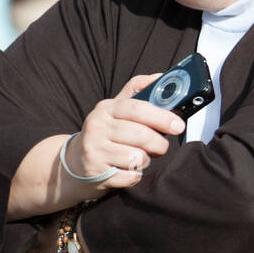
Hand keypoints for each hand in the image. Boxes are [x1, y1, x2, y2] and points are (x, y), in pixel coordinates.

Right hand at [67, 73, 184, 189]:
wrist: (75, 161)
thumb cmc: (107, 132)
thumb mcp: (117, 108)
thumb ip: (138, 91)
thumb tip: (162, 76)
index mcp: (106, 108)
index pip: (138, 109)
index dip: (162, 117)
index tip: (178, 125)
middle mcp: (97, 127)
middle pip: (141, 135)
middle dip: (159, 143)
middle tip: (161, 146)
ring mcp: (94, 150)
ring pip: (137, 157)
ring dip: (146, 160)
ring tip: (139, 156)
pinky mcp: (95, 172)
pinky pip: (130, 176)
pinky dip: (135, 175)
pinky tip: (128, 169)